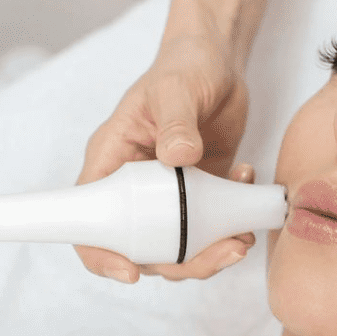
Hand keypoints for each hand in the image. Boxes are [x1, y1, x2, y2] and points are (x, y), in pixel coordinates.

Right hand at [74, 36, 251, 282]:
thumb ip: (176, 122)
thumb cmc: (183, 66)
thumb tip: (178, 158)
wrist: (218, 62)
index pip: (89, 224)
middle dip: (184, 261)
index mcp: (112, 163)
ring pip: (182, 246)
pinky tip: (247, 184)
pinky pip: (211, 225)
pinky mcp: (201, 194)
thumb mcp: (175, 88)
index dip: (102, 256)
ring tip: (244, 232)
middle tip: (227, 249)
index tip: (132, 272)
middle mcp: (136, 187)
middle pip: (144, 248)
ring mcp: (169, 195)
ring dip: (214, 248)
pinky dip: (232, 220)